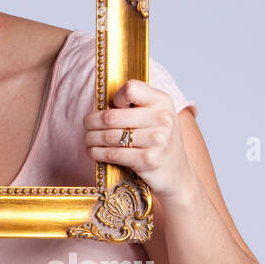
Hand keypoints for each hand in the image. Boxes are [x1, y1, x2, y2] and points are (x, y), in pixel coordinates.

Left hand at [83, 79, 198, 200]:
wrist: (178, 175)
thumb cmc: (159, 141)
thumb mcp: (157, 116)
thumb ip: (137, 104)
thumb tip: (101, 101)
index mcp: (162, 101)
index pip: (130, 89)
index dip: (115, 97)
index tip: (112, 107)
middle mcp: (162, 118)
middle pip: (111, 116)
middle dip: (91, 122)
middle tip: (86, 126)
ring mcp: (157, 140)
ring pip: (109, 136)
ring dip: (91, 138)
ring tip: (88, 139)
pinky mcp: (148, 160)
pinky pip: (113, 154)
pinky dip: (97, 153)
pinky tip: (92, 152)